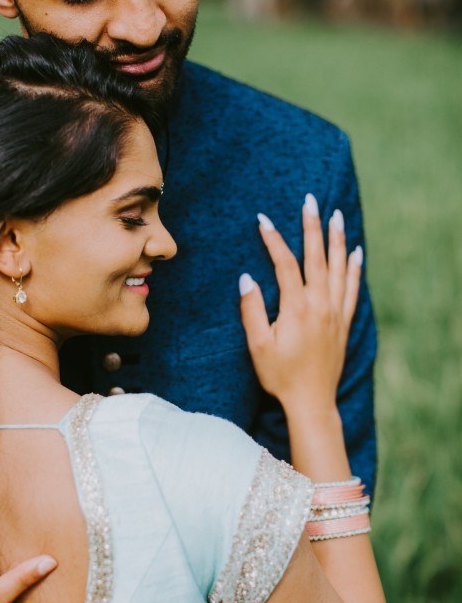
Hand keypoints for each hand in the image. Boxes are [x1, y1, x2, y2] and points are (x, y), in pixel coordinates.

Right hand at [239, 196, 361, 418]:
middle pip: (316, 257)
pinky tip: (356, 252)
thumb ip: (251, 310)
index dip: (273, 240)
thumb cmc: (280, 376)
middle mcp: (320, 305)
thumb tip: (247, 278)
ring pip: (338, 267)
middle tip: (310, 201)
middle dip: (312, 226)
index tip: (263, 219)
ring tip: (336, 215)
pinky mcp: (343, 323)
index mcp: (296, 308)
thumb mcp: (258, 345)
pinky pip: (352, 288)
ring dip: (337, 239)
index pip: (285, 264)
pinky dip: (354, 268)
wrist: (311, 401)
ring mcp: (335, 312)